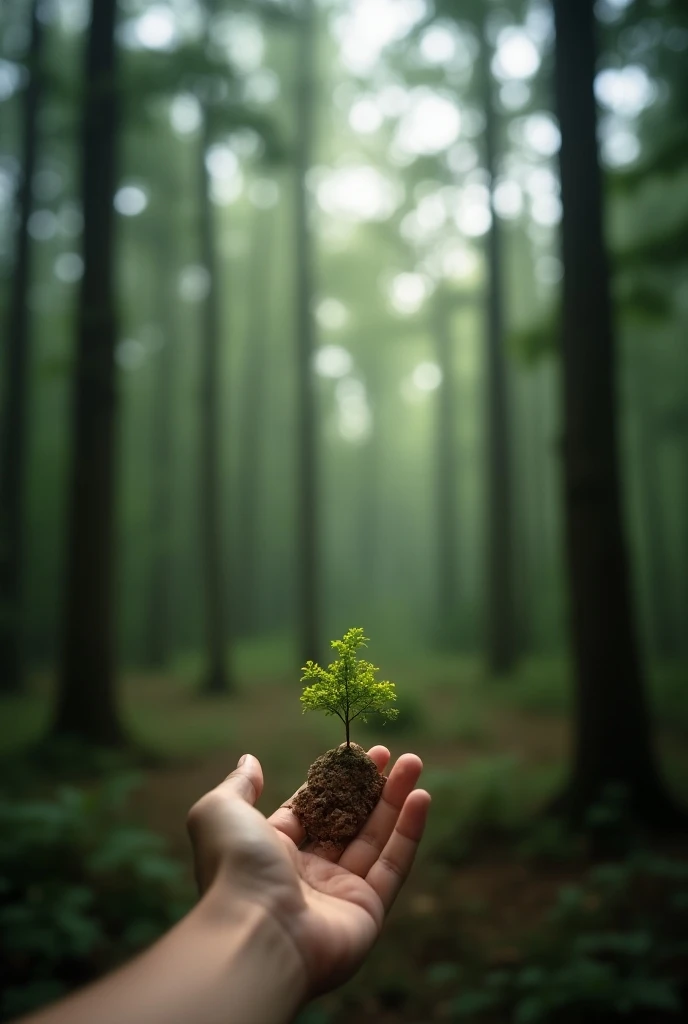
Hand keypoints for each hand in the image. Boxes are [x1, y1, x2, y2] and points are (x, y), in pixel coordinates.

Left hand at [187, 746, 429, 997]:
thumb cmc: (235, 866)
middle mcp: (306, 874)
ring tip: (414, 762)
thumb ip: (239, 786)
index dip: (334, 779)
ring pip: (375, 839)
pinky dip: (409, 832)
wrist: (255, 932)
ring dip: (396, 800)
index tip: (357, 752)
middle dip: (371, 785)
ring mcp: (339, 894)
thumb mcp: (221, 811)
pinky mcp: (367, 912)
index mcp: (272, 850)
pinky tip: (421, 797)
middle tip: (395, 753)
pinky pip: (393, 866)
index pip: (311, 808)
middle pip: (348, 820)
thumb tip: (249, 761)